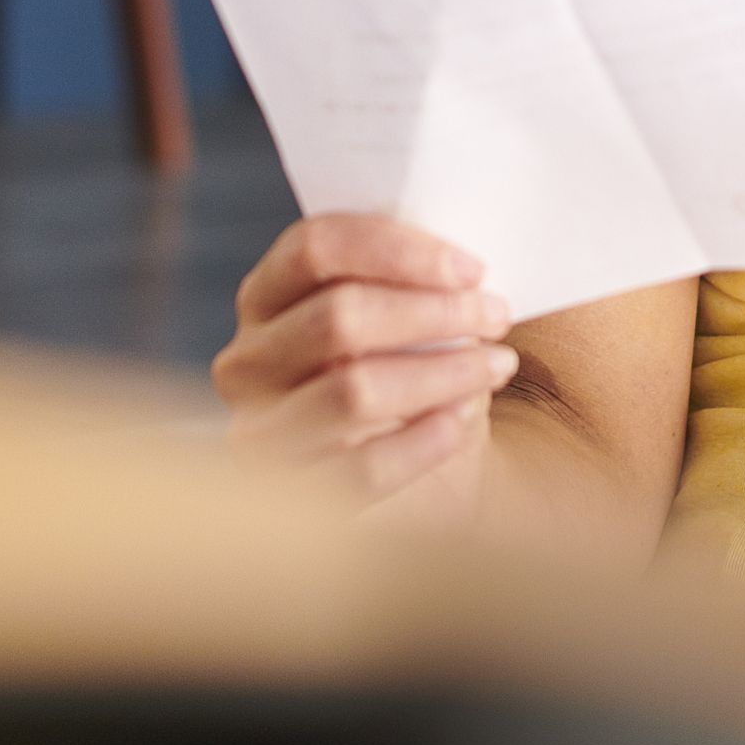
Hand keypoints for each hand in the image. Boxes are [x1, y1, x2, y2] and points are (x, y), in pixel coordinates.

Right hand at [214, 213, 521, 517]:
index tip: (472, 269)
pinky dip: (423, 440)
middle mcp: (248, 362)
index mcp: (266, 297)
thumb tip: (464, 272)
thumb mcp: (399, 322)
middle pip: (338, 316)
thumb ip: (410, 285)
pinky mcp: (292, 496)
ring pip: (353, 390)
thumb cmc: (407, 376)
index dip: (396, 250)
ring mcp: (260, 431)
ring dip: (441, 372)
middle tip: (497, 315)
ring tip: (495, 366)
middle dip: (432, 312)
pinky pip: (364, 467)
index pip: (314, 248)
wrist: (416, 483)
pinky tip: (462, 419)